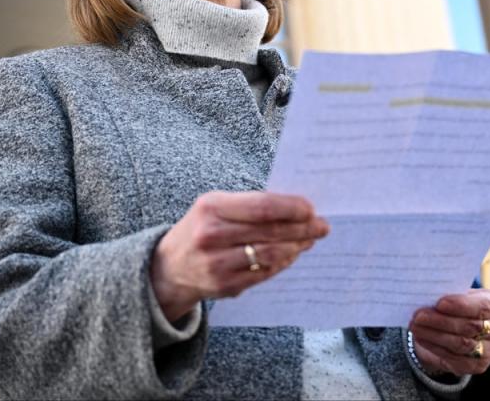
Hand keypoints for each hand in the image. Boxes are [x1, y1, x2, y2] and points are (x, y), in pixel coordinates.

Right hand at [150, 191, 329, 321]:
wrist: (168, 267)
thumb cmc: (200, 229)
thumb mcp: (214, 207)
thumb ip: (249, 205)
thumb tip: (295, 208)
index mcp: (211, 208)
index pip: (261, 207)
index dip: (291, 208)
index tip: (311, 208)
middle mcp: (212, 235)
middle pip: (270, 231)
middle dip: (302, 228)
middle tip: (321, 225)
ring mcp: (218, 263)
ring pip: (270, 254)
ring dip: (296, 247)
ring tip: (310, 240)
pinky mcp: (225, 285)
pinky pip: (264, 273)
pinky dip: (283, 263)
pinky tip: (292, 255)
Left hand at [408, 289, 489, 376]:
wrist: (466, 328)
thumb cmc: (461, 305)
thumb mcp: (461, 295)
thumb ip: (451, 294)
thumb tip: (428, 294)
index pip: (482, 306)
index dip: (460, 305)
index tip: (439, 303)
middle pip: (469, 327)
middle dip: (440, 321)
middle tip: (418, 315)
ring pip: (461, 344)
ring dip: (434, 335)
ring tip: (415, 326)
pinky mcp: (478, 366)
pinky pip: (455, 359)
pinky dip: (435, 348)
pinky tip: (421, 339)